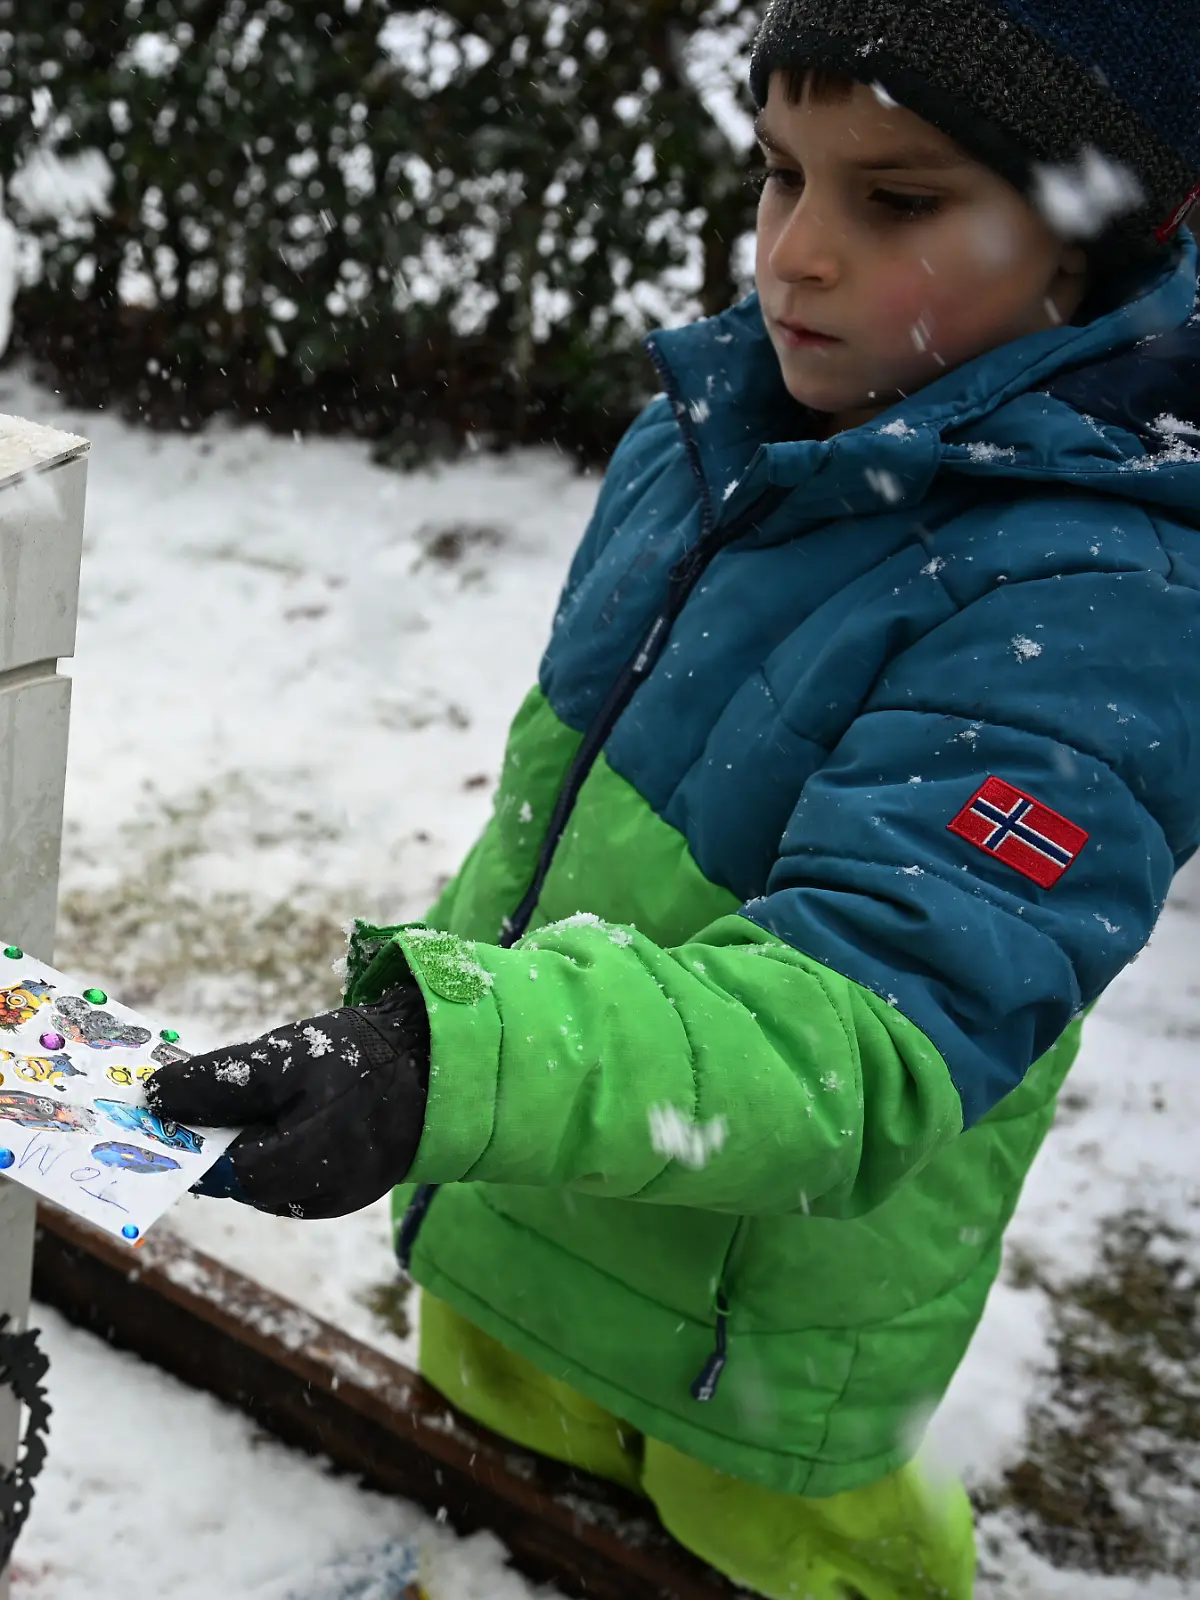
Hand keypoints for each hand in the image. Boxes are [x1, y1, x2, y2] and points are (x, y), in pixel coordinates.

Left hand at [145, 983, 429, 1218]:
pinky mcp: (346, 1193)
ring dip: (249, 1143)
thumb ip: (217, 1083)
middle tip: (208, 1100)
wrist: (435, 1064)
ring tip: (263, 1100)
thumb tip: (155, 1098)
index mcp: (301, 1163)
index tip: (165, 1114)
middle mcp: (316, 1196)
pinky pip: (292, 1178)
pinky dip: (280, 1148)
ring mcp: (334, 1200)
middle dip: (218, 1141)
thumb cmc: (361, 1056)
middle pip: (240, 1179)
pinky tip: (290, 1115)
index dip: (187, 1143)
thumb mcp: (284, 1056)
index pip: (218, 1172)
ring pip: (264, 1179)